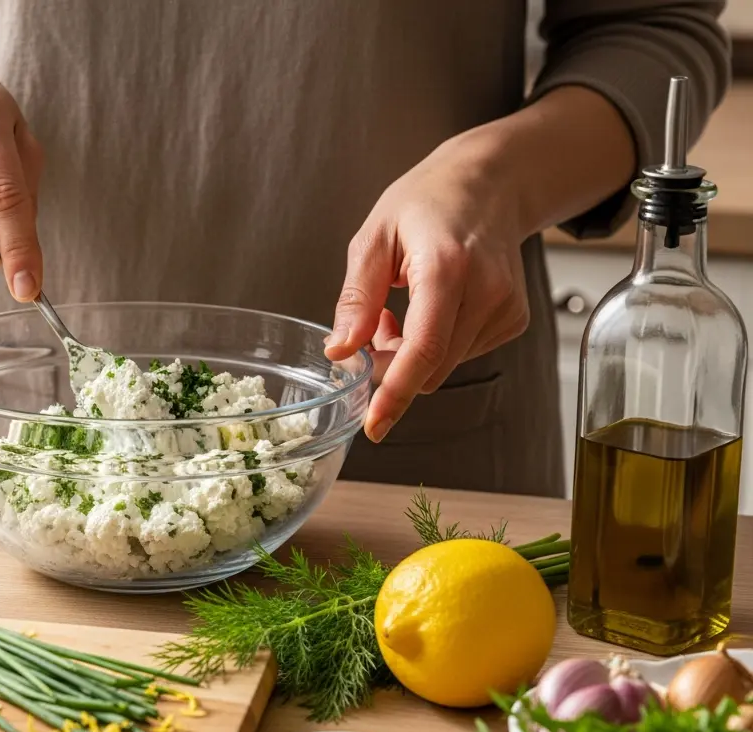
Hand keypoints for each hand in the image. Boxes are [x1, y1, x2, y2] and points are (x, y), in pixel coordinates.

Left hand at [324, 134, 530, 442]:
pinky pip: (462, 355)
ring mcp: (506, 308)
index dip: (396, 392)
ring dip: (411, 355)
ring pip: (444, 366)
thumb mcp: (373, 239)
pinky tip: (431, 311)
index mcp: (446, 268)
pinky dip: (436, 348)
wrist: (488, 184)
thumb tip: (340, 349)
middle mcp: (485, 291)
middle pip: (430, 367)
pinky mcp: (514, 319)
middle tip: (370, 329)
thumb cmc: (427, 203)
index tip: (375, 423)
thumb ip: (357, 298)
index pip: (424, 348)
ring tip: (401, 310)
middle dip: (389, 367)